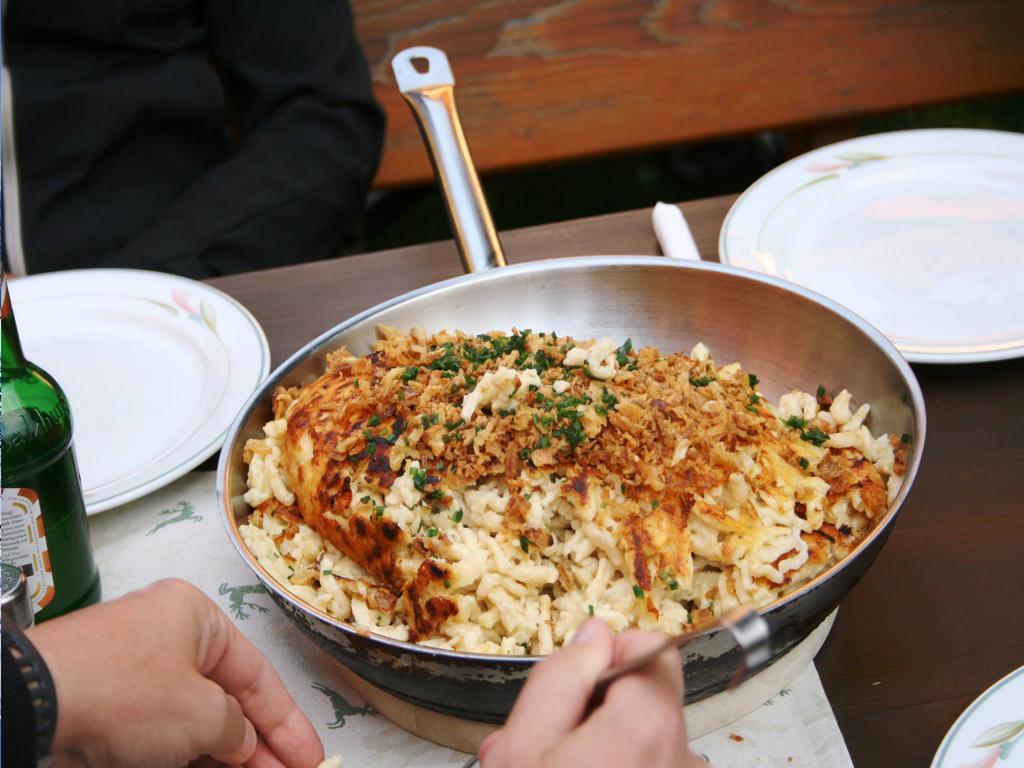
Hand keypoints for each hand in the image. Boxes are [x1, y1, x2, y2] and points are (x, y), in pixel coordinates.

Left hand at [28, 578, 323, 767]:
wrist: (33, 707)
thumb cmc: (122, 691)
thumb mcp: (202, 714)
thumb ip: (236, 731)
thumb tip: (244, 744)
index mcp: (194, 617)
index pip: (257, 673)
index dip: (288, 720)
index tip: (309, 757)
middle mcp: (163, 638)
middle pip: (225, 698)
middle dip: (257, 742)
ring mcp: (130, 676)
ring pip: (192, 720)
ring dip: (224, 754)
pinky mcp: (104, 710)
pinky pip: (159, 735)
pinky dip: (187, 756)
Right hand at [478, 620, 704, 767]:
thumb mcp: (522, 747)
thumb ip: (560, 679)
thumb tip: (593, 635)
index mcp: (649, 726)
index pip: (654, 646)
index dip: (608, 656)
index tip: (576, 688)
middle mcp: (685, 756)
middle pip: (649, 695)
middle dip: (600, 709)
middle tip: (553, 748)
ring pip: (647, 738)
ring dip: (607, 748)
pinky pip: (653, 766)